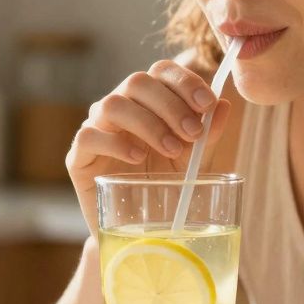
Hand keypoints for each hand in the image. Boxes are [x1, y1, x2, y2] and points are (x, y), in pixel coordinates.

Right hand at [67, 60, 232, 235]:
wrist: (139, 232)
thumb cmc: (166, 189)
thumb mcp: (195, 162)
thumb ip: (209, 135)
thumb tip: (224, 106)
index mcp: (149, 101)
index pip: (161, 71)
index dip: (184, 81)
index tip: (207, 104)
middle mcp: (121, 107)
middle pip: (137, 82)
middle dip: (170, 105)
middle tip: (193, 133)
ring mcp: (97, 129)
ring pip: (113, 104)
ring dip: (148, 123)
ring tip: (172, 149)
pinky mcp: (79, 155)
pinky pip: (89, 136)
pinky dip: (115, 143)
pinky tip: (137, 158)